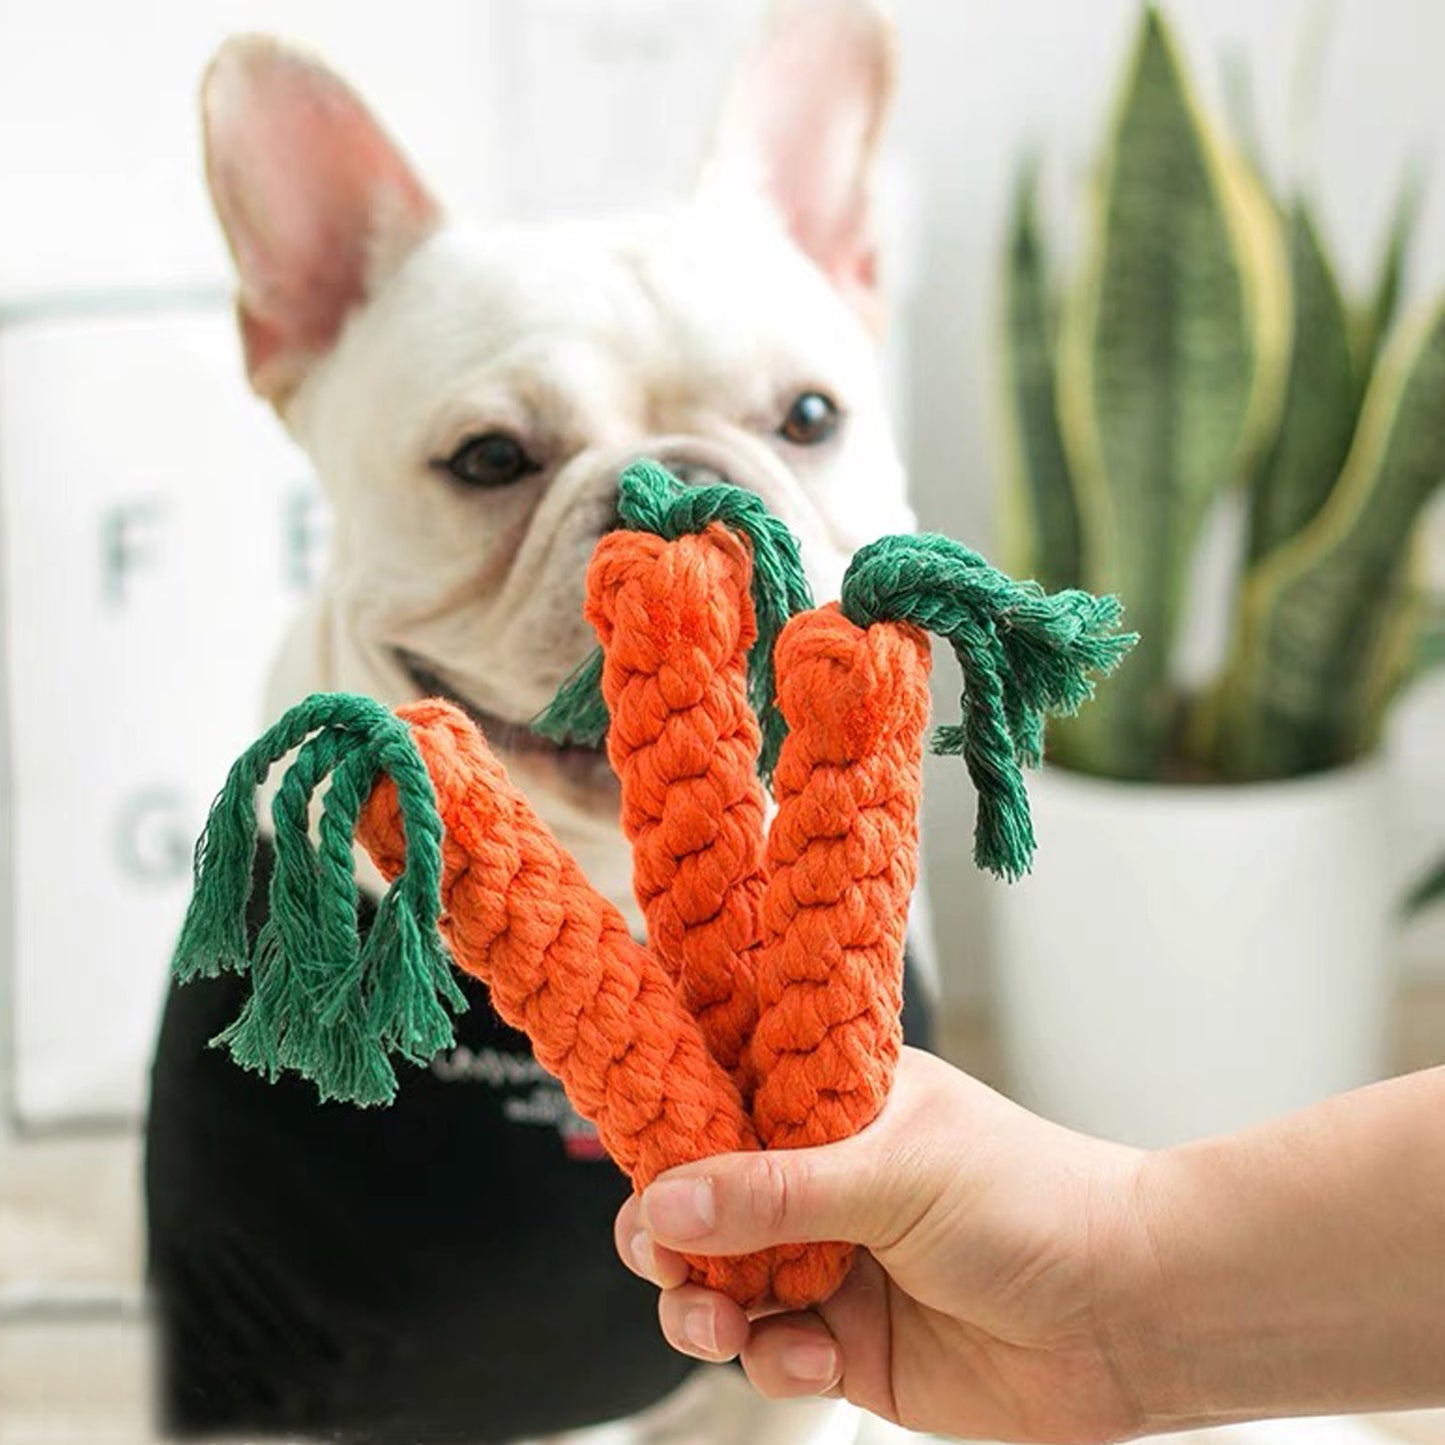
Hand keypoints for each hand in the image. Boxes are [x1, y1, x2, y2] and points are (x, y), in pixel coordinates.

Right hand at [615, 1048, 1153, 1443]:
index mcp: (832, 1102)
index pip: (724, 1094)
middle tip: (663, 1257)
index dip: (669, 1120)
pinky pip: (769, 1353)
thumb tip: (662, 1202)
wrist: (1127, 1316)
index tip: (630, 1149)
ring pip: (721, 1282)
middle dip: (667, 1232)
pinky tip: (816, 1358)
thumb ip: (773, 1192)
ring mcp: (831, 1261)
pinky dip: (774, 1361)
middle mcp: (822, 1178)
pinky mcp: (845, 1343)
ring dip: (703, 1306)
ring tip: (721, 1321)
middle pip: (702, 1199)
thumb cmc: (1032, 1200)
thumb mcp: (893, 1174)